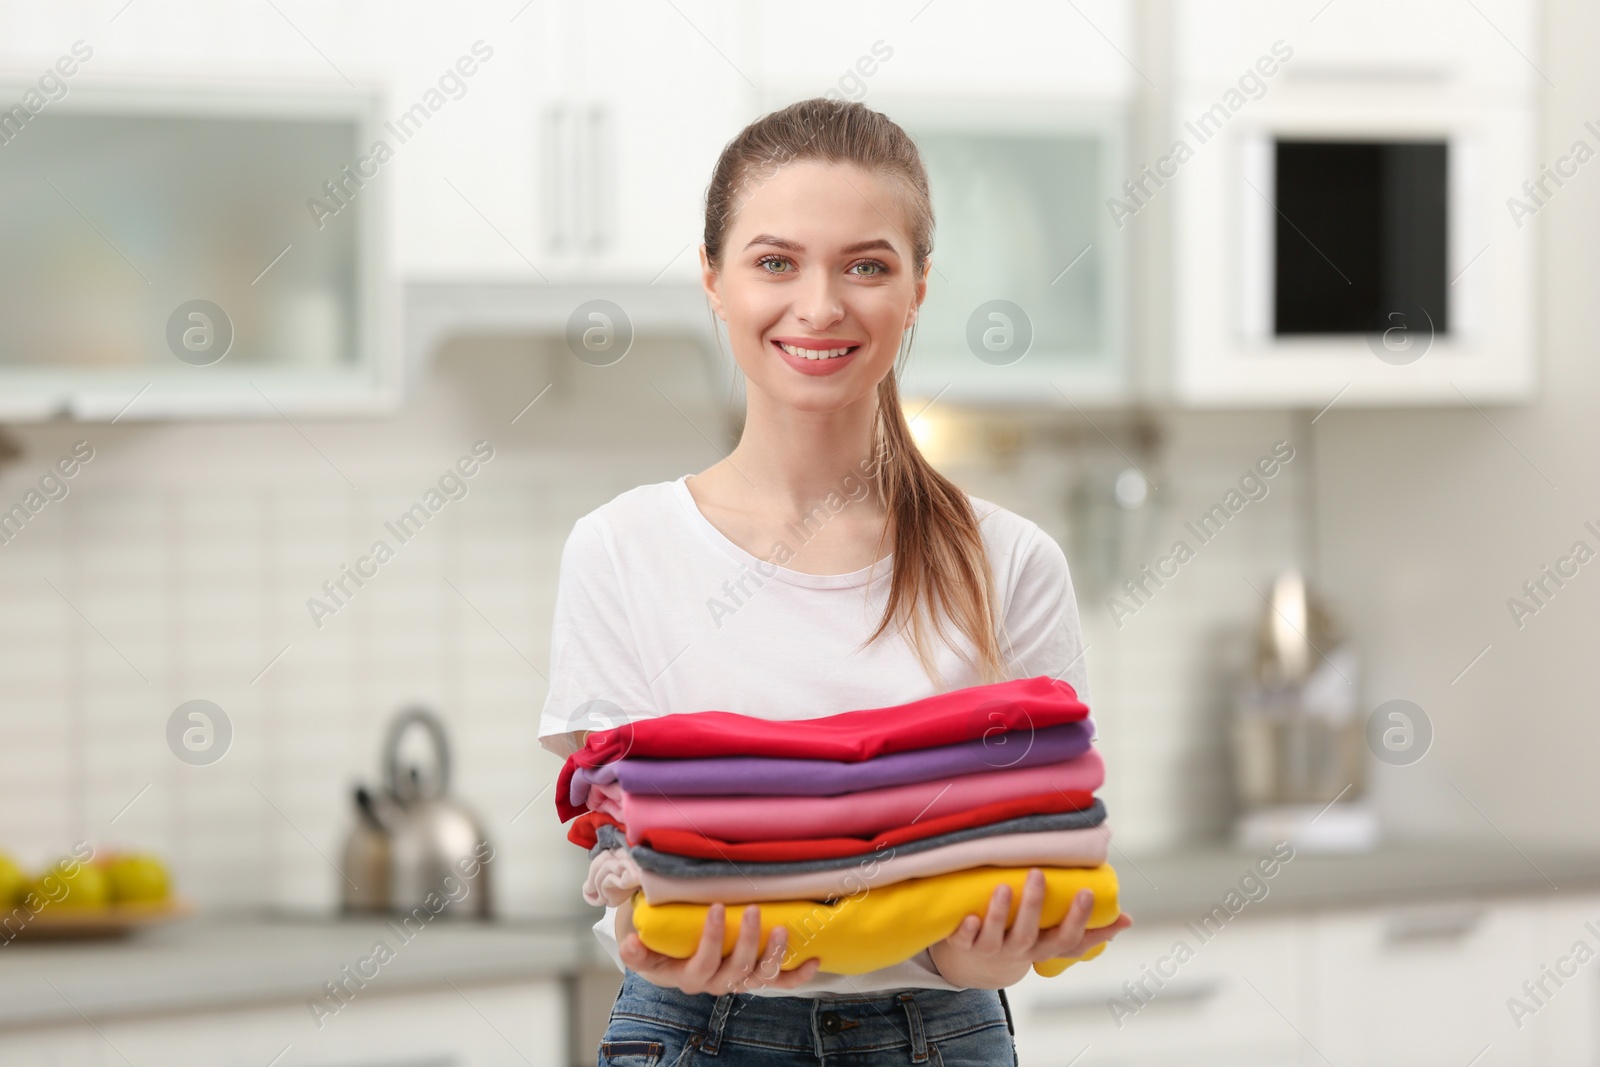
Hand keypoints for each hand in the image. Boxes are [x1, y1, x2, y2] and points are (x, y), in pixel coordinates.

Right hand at [616, 896, 823, 994]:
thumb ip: (636, 950)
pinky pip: (780, 982)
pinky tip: (814, 961)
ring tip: (783, 930)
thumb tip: (628, 942)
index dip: (711, 939)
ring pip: (760, 976)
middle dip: (747, 940)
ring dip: (774, 955)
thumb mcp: (644, 952)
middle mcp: (718, 983)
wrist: (675, 967)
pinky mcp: (756, 978)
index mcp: (691, 977)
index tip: (716, 907)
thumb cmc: (661, 952)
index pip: (703, 961)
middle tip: (752, 910)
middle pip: (737, 968)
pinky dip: (798, 975)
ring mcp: (740, 981)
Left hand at [927, 869, 1133, 988]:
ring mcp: (990, 950)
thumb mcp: (1056, 942)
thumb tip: (1128, 920)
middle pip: (1027, 935)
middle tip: (1038, 874)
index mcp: (1043, 949)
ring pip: (995, 936)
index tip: (1087, 892)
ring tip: (1004, 886)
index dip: (1078, 919)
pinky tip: (970, 917)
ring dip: (999, 914)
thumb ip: (1089, 933)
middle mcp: (1018, 952)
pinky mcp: (964, 947)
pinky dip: (966, 930)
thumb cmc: (1024, 943)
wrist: (977, 967)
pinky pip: (964, 941)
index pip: (1065, 939)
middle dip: (1033, 906)